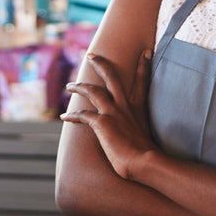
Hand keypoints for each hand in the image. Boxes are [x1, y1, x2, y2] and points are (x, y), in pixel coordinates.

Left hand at [60, 50, 153, 179]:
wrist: (145, 162)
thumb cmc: (149, 157)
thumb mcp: (150, 139)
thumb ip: (144, 134)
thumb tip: (149, 146)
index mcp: (139, 108)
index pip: (142, 81)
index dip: (144, 66)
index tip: (145, 52)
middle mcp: (126, 106)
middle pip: (113, 77)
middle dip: (101, 64)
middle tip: (92, 56)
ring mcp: (114, 113)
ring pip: (93, 91)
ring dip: (80, 86)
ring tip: (69, 85)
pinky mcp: (102, 123)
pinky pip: (82, 115)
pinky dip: (72, 115)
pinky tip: (65, 116)